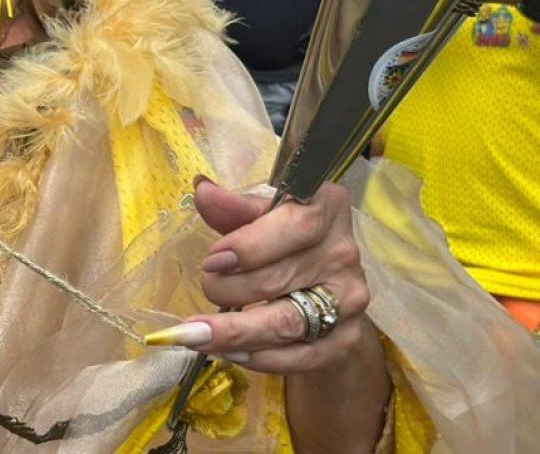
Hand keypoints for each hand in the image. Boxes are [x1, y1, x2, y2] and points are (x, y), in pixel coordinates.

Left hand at [160, 179, 374, 375]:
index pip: (296, 225)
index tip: (213, 260)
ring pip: (289, 322)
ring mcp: (350, 300)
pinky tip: (231, 354)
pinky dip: (262, 358)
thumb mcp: (258, 216)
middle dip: (231, 289)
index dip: (251, 245)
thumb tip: (203, 190)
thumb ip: (232, 208)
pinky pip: (302, 356)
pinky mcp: (348, 338)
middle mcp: (344, 254)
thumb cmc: (281, 240)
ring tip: (197, 334)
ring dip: (238, 332)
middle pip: (282, 278)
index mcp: (327, 209)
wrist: (323, 284)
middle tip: (204, 288)